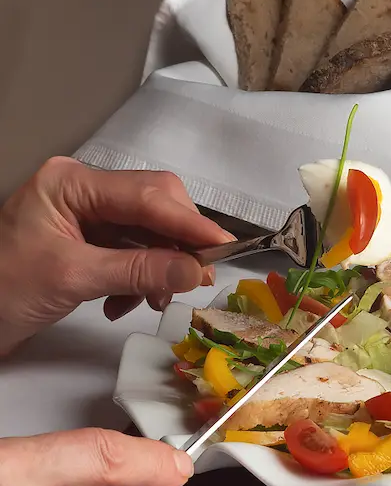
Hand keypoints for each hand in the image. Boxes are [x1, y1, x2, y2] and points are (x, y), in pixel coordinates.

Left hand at [0, 157, 232, 353]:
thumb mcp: (72, 279)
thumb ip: (138, 271)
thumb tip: (195, 271)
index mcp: (71, 182)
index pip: (147, 194)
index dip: (189, 222)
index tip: (223, 247)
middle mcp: (82, 190)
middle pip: (153, 206)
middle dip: (176, 244)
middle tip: (197, 278)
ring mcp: (84, 215)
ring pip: (147, 231)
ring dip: (158, 267)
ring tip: (155, 300)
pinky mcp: (85, 242)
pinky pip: (131, 251)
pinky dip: (139, 278)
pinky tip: (125, 302)